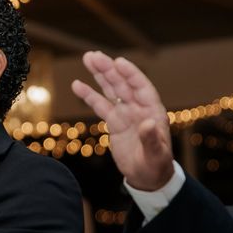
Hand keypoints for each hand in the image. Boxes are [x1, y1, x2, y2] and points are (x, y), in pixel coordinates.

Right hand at [71, 51, 173, 190]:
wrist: (147, 177)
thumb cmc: (155, 166)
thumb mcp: (155, 155)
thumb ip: (151, 138)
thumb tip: (147, 122)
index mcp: (152, 111)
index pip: (141, 87)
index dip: (130, 74)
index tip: (118, 62)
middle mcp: (138, 108)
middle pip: (122, 84)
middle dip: (108, 69)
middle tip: (93, 56)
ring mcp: (125, 113)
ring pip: (111, 89)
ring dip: (100, 74)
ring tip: (87, 59)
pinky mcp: (114, 122)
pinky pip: (100, 105)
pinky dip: (89, 95)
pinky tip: (77, 84)